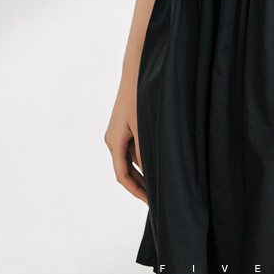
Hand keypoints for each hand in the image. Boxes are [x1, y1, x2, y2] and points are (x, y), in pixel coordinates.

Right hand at [104, 76, 147, 203]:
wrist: (135, 71)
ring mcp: (117, 132)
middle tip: (158, 198)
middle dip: (141, 185)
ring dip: (143, 171)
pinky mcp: (124, 126)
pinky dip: (143, 158)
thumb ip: (144, 150)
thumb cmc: (140, 97)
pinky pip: (132, 148)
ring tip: (160, 183)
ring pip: (129, 159)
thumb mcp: (144, 126)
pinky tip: (157, 162)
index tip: (150, 202)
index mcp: (114, 142)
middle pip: (125, 170)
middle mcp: (112, 139)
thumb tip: (149, 172)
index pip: (122, 176)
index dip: (136, 191)